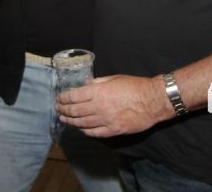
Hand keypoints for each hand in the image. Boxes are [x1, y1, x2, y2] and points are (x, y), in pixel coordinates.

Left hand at [55, 74, 170, 137]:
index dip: (64, 98)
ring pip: (82, 123)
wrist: (153, 101)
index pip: (74, 96)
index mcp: (98, 92)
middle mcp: (99, 107)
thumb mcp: (114, 78)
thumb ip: (98, 83)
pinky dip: (85, 131)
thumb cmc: (135, 86)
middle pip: (75, 111)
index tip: (59, 99)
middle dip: (64, 110)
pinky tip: (81, 129)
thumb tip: (86, 85)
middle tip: (58, 109)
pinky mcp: (113, 130)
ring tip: (64, 119)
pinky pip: (95, 133)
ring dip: (71, 122)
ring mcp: (106, 120)